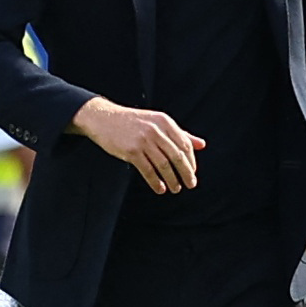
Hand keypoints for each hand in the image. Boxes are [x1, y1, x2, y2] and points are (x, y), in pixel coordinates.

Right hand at [74, 97, 205, 192]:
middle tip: (190, 184)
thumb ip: (180, 134)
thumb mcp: (158, 122)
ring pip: (164, 165)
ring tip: (175, 188)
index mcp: (165, 122)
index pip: (185, 145)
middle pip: (177, 156)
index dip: (191, 161)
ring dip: (172, 180)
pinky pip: (148, 170)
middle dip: (186, 173)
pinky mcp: (131, 151)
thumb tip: (202, 144)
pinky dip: (155, 182)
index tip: (192, 172)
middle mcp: (156, 130)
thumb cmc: (133, 122)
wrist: (104, 118)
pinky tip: (160, 188)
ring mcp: (143, 140)